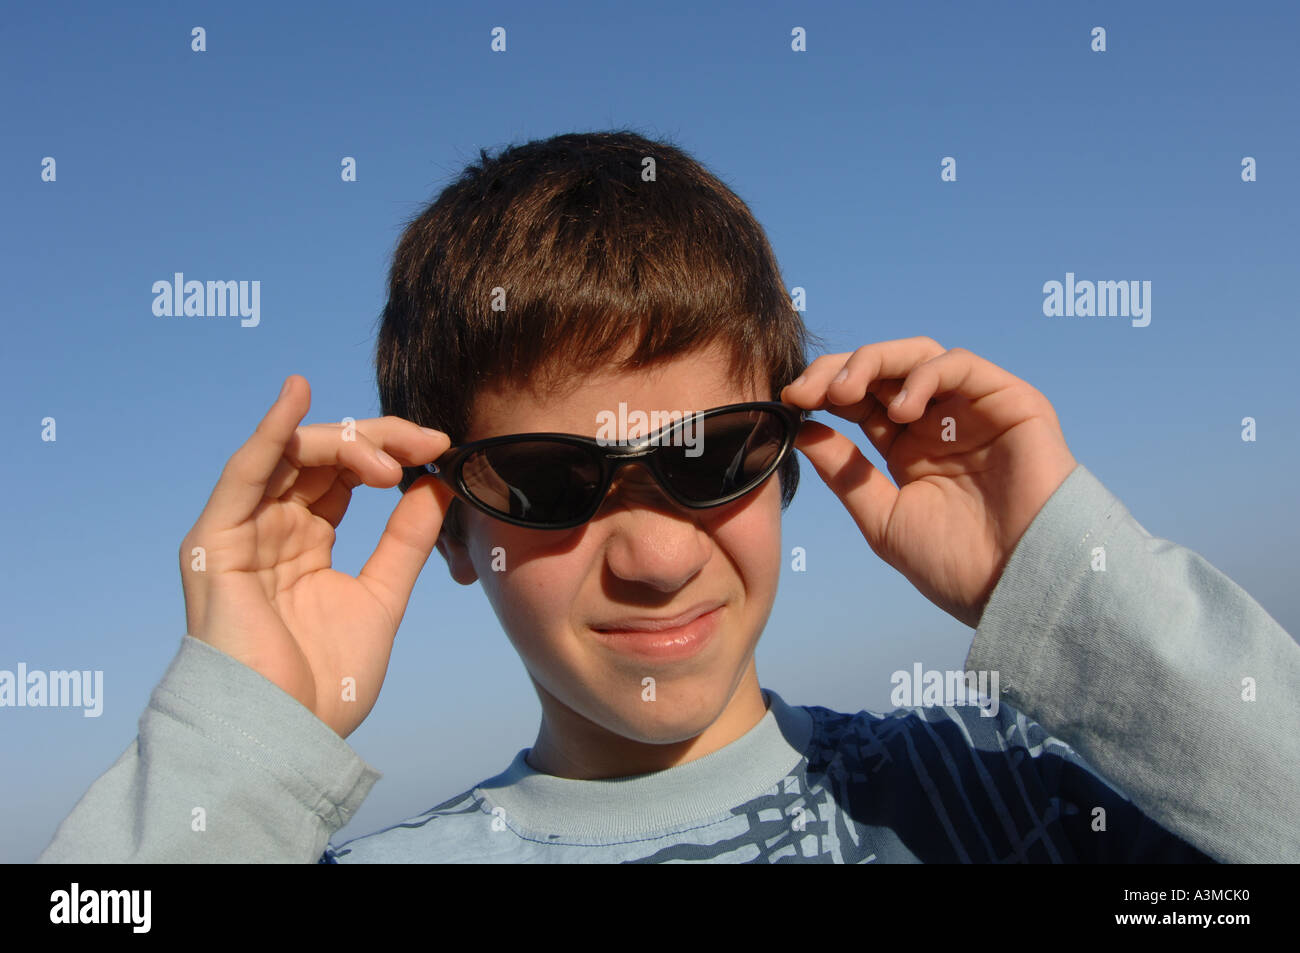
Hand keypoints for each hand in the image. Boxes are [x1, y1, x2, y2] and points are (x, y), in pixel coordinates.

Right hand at [178, 375, 453, 737]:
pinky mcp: (217, 541)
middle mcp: (270, 530)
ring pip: (291, 455)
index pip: (346, 475)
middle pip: (322, 457)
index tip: (442, 448)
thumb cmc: (326, 684)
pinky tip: (298, 394)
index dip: (391, 453)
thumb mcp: (381, 598)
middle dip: (378, 440)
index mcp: (305, 543)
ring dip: (346, 442)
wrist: (285, 738)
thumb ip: (405, 541)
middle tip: (428, 443)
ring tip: (393, 457)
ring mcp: (241, 532)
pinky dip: (272, 430)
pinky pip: (245, 471)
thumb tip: (438, 484)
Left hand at [780, 338, 1077, 628]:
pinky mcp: (1009, 401)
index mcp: (908, 447)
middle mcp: (939, 421)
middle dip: (837, 371)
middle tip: (806, 390)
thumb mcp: (883, 518)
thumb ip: (846, 473)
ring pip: (917, 355)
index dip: (822, 391)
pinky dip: (923, 374)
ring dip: (872, 362)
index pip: (859, 398)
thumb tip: (803, 428)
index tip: (788, 401)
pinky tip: (900, 409)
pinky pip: (961, 364)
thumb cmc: (957, 565)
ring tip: (844, 392)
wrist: (1019, 589)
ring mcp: (973, 408)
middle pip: (881, 369)